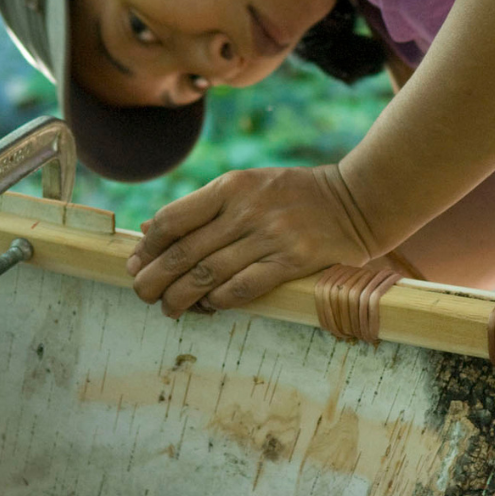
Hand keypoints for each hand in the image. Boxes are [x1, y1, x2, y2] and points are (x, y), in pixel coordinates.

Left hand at [125, 164, 381, 316]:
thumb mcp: (249, 186)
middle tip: (142, 295)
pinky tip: (209, 307)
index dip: (147, 247)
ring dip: (181, 298)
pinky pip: (243, 288)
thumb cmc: (296, 196)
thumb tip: (152, 232)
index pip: (173, 219)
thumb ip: (206, 208)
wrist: (358, 200)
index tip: (136, 263)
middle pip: (183, 252)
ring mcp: (270, 236)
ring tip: (169, 309)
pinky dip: (219, 301)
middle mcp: (246, 210)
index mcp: (231, 186)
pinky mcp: (293, 261)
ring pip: (207, 275)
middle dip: (154, 279)